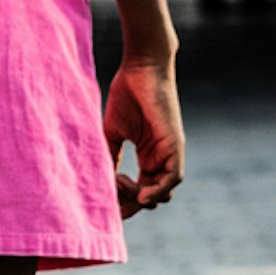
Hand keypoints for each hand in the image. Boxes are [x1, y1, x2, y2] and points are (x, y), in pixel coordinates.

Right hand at [107, 55, 183, 217]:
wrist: (142, 67)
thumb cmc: (127, 93)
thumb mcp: (112, 132)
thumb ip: (110, 156)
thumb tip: (100, 183)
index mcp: (148, 156)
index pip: (141, 190)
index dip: (124, 201)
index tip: (107, 202)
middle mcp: (161, 157)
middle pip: (152, 197)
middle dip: (131, 206)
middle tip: (113, 205)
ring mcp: (170, 152)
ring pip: (163, 192)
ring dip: (141, 198)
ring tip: (120, 185)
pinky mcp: (175, 145)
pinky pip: (173, 177)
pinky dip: (159, 191)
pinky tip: (141, 195)